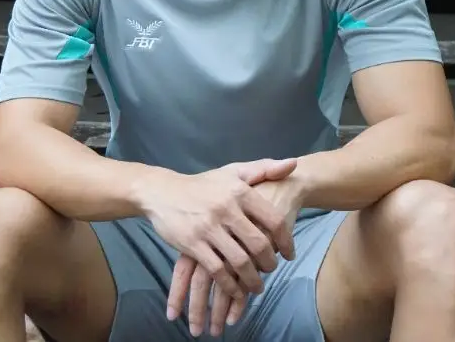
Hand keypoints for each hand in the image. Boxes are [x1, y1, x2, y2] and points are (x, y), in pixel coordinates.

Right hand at [136, 159, 298, 313]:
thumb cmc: (203, 185)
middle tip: (272, 270)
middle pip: (259, 244)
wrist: (161, 192)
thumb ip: (264, 168)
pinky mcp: (192, 244)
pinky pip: (218, 270)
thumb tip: (294, 164)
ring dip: (252, 279)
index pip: (273, 219)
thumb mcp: (232, 171)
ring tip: (257, 286)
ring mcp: (208, 227)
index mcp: (240, 191)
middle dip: (270, 263)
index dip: (286, 240)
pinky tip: (235, 290)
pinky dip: (230, 284)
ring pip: (240, 261)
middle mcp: (226, 208)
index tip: (290, 254)